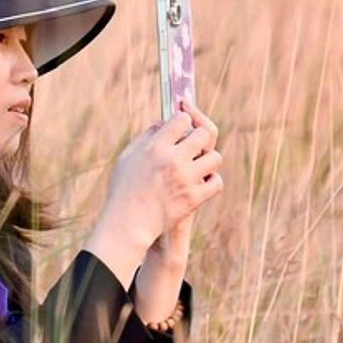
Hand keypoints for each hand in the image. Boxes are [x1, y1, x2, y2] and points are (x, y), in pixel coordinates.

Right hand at [81, 102, 223, 285]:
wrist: (128, 223)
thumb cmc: (125, 189)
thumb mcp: (128, 156)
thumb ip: (147, 137)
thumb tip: (165, 123)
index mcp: (155, 147)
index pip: (182, 119)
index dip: (184, 119)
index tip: (183, 124)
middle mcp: (172, 160)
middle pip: (203, 134)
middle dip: (199, 137)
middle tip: (193, 144)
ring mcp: (185, 179)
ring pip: (215, 157)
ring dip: (208, 159)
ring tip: (198, 164)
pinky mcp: (194, 198)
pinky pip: (217, 181)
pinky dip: (212, 181)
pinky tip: (202, 182)